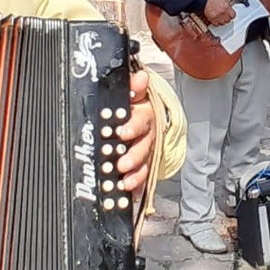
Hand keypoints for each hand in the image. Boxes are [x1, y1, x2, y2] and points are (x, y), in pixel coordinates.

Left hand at [115, 69, 154, 204]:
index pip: (141, 120)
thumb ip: (135, 86)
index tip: (120, 132)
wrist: (148, 114)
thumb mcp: (136, 93)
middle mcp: (149, 134)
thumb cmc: (137, 104)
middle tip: (121, 164)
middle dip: (133, 156)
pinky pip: (144, 176)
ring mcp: (148, 150)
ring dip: (135, 174)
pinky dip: (138, 185)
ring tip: (124, 183)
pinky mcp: (146, 164)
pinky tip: (130, 192)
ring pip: (145, 163)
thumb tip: (141, 76)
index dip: (132, 126)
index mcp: (146, 114)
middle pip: (144, 146)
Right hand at [202, 0, 234, 25]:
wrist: (203, 0)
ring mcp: (217, 17)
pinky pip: (216, 24)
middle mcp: (222, 13)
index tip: (231, 14)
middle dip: (227, 18)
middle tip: (225, 15)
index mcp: (226, 7)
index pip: (233, 15)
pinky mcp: (212, 20)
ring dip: (222, 21)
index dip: (232, 15)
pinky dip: (216, 23)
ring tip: (221, 18)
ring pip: (223, 23)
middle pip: (228, 20)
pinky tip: (216, 20)